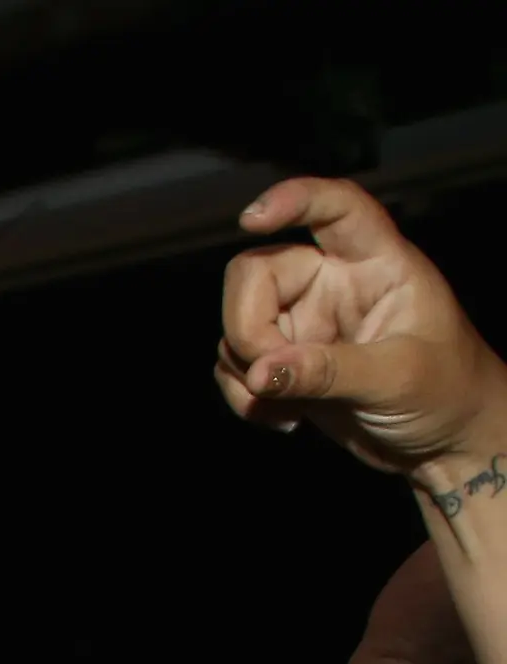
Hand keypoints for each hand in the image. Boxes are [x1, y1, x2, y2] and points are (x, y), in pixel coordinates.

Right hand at [219, 180, 506, 501]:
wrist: (446, 443)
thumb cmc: (447, 392)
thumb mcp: (397, 378)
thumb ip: (329, 372)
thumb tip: (260, 373)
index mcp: (378, 264)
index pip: (337, 208)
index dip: (294, 199)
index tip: (250, 219)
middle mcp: (334, 284)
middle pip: (256, 273)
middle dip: (248, 328)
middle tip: (271, 376)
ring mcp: (305, 323)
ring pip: (237, 325)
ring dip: (247, 373)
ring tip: (289, 409)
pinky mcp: (287, 362)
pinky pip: (236, 366)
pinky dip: (245, 396)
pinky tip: (285, 420)